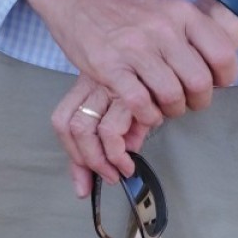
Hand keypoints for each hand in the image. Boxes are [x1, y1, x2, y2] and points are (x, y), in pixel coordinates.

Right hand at [25, 0, 237, 139]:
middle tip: (186, 100)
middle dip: (197, 101)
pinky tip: (145, 110)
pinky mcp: (110, 66)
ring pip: (172, 96)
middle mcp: (162, 28)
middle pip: (199, 82)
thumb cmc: (127, 9)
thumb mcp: (167, 8)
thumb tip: (216, 73)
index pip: (223, 54)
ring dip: (171, 110)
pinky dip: (148, 115)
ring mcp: (135, 47)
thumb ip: (192, 35)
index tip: (214, 83)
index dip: (224, 78)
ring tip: (163, 105)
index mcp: (181, 12)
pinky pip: (141, 104)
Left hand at [51, 75, 152, 196]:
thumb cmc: (151, 84)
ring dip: (104, 159)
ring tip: (124, 169)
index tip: (84, 180)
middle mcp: (94, 85)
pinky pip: (111, 131)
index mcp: (88, 85)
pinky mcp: (126, 95)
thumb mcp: (129, 107)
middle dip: (87, 160)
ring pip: (85, 130)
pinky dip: (120, 151)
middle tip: (108, 176)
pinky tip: (135, 152)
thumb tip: (110, 170)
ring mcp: (107, 89)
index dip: (72, 153)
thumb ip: (116, 136)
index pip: (62, 119)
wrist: (175, 57)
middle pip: (70, 126)